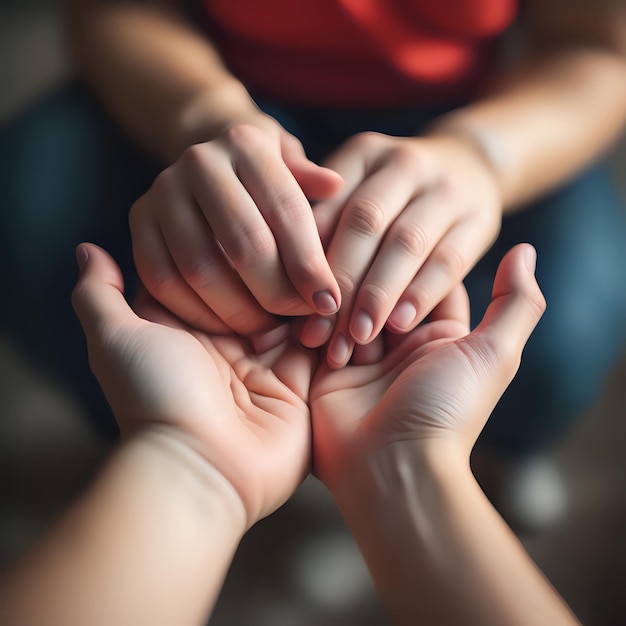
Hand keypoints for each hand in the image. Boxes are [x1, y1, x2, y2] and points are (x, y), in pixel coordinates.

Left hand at [72, 243, 315, 526]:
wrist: (200, 468)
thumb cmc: (154, 399)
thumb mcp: (116, 337)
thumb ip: (100, 293)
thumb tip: (89, 249)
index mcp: (188, 325)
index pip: (213, 271)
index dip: (229, 244)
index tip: (248, 216)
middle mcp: (227, 341)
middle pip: (257, 289)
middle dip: (274, 266)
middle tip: (294, 236)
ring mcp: (264, 364)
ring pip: (292, 311)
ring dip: (304, 291)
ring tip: (320, 263)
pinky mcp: (298, 385)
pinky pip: (320, 345)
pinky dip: (328, 323)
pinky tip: (336, 297)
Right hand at [129, 111, 342, 336]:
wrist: (205, 161)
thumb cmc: (262, 176)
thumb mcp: (291, 167)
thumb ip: (310, 182)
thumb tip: (335, 186)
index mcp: (246, 144)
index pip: (286, 211)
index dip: (310, 265)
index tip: (328, 303)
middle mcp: (200, 162)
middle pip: (244, 244)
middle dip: (278, 293)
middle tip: (298, 319)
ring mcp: (162, 191)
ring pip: (202, 269)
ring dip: (240, 311)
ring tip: (267, 327)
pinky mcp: (137, 221)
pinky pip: (163, 281)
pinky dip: (197, 313)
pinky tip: (227, 326)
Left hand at [301, 131, 500, 367]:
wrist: (469, 166)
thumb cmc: (392, 193)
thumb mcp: (356, 188)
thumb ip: (320, 220)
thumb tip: (275, 279)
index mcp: (363, 154)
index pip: (326, 208)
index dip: (306, 261)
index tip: (287, 309)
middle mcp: (404, 164)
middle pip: (365, 223)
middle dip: (339, 283)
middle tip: (319, 336)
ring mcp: (446, 189)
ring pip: (406, 243)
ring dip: (378, 295)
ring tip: (356, 339)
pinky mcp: (479, 220)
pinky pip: (449, 260)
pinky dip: (422, 295)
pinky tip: (399, 326)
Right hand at [310, 243, 543, 490]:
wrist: (392, 467)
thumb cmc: (447, 412)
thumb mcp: (493, 354)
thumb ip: (514, 302)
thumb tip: (525, 249)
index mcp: (442, 334)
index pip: (429, 275)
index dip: (416, 256)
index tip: (400, 237)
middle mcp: (403, 342)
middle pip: (385, 286)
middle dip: (373, 281)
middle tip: (359, 274)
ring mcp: (365, 355)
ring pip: (350, 304)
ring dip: (345, 303)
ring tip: (337, 303)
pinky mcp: (330, 369)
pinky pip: (322, 331)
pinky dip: (320, 323)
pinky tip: (314, 318)